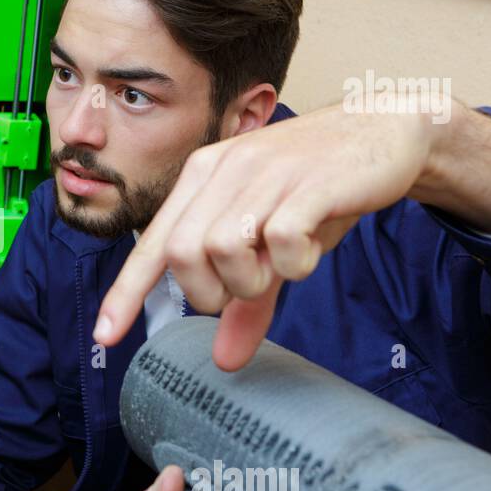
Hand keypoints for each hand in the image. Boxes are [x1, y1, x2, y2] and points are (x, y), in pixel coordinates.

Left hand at [94, 104, 437, 369]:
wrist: (386, 131)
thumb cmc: (319, 190)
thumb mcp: (273, 244)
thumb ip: (247, 301)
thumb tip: (225, 359)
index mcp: (203, 178)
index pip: (152, 244)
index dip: (126, 292)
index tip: (105, 334)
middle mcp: (225, 170)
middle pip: (181, 253)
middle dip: (209, 293)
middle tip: (247, 288)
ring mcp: (265, 173)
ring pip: (222, 248)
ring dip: (252, 280)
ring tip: (282, 265)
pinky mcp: (309, 182)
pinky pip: (279, 240)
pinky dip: (293, 264)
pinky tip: (309, 251)